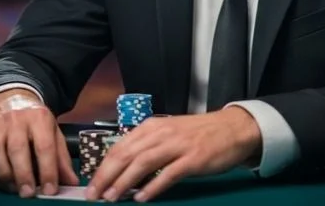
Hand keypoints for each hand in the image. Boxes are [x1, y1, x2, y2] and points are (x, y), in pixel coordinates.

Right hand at [0, 89, 78, 197]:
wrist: (10, 99)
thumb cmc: (35, 122)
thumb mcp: (53, 132)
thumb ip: (61, 158)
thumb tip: (71, 182)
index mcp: (40, 118)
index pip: (44, 145)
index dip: (48, 170)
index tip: (50, 190)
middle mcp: (16, 120)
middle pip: (17, 149)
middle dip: (23, 175)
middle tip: (29, 194)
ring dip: (4, 175)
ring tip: (14, 188)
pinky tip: (0, 181)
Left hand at [86, 107, 261, 201]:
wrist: (232, 128)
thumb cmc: (198, 134)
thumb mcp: (168, 134)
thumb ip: (147, 148)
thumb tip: (122, 171)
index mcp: (152, 127)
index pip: (120, 146)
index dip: (103, 167)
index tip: (92, 185)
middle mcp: (162, 133)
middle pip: (127, 154)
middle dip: (107, 176)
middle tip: (94, 195)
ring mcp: (178, 145)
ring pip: (143, 162)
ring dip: (124, 181)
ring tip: (112, 197)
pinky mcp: (193, 158)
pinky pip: (169, 173)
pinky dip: (153, 186)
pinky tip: (142, 197)